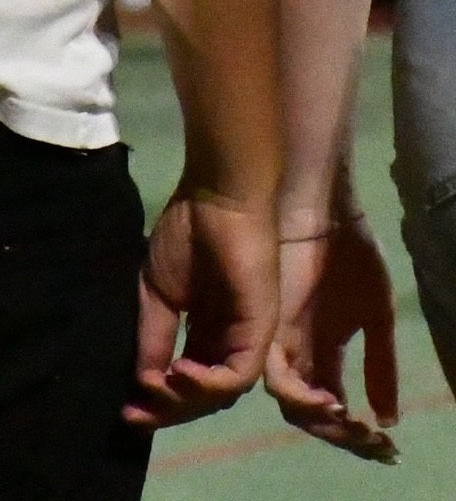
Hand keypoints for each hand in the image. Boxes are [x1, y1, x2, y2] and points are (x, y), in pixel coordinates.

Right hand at [124, 189, 277, 428]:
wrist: (217, 201)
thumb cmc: (187, 234)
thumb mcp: (157, 291)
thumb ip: (154, 336)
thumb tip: (142, 380)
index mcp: (205, 332)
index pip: (185, 380)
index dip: (156, 399)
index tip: (125, 410)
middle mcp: (228, 342)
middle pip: (202, 396)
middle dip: (168, 410)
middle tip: (135, 415)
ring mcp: (245, 340)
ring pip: (219, 393)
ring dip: (185, 400)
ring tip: (155, 391)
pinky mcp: (259, 333)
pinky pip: (236, 376)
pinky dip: (206, 384)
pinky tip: (179, 375)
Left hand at [266, 213, 399, 461]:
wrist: (319, 209)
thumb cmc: (345, 250)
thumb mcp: (375, 312)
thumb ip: (381, 362)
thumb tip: (389, 415)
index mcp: (320, 350)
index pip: (332, 403)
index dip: (355, 429)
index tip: (385, 446)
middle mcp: (295, 351)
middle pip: (311, 410)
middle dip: (340, 433)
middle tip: (368, 442)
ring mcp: (279, 341)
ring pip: (292, 402)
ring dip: (323, 421)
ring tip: (349, 424)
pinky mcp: (267, 328)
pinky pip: (278, 377)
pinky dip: (304, 397)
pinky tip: (330, 402)